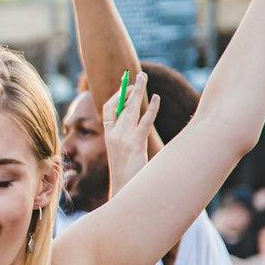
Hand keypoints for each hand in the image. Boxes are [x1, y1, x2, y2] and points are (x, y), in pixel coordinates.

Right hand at [101, 72, 160, 192]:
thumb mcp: (124, 152)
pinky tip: (156, 99)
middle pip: (120, 105)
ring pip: (131, 109)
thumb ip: (128, 136)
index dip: (116, 96)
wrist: (124, 188)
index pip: (107, 109)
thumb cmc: (127, 172)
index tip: (126, 87)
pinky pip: (144, 121)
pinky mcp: (135, 143)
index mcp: (108, 135)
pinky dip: (151, 108)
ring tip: (144, 78)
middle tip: (138, 76)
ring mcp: (123, 138)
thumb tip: (138, 123)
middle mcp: (113, 134)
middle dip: (129, 88)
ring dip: (137, 91)